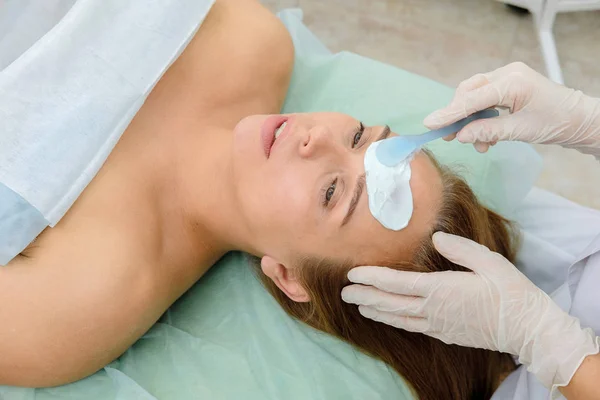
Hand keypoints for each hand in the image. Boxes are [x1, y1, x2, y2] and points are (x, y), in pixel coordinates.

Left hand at [341, 232, 598, 390]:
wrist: (527, 329)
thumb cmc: (510, 292)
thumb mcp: (488, 262)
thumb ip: (460, 248)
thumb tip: (436, 237)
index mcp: (440, 289)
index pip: (396, 282)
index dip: (372, 277)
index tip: (352, 273)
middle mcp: (433, 310)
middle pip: (390, 303)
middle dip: (364, 296)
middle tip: (344, 292)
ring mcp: (438, 325)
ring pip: (397, 319)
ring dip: (375, 311)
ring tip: (358, 304)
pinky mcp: (445, 335)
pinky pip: (411, 327)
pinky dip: (394, 321)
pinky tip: (387, 317)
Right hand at [424, 62, 599, 154]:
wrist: (578, 119)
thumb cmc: (555, 123)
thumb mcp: (520, 131)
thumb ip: (488, 131)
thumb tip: (461, 135)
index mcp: (513, 81)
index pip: (473, 98)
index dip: (450, 113)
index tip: (430, 124)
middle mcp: (507, 74)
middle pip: (469, 92)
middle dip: (458, 115)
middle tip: (450, 137)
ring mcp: (507, 77)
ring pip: (474, 96)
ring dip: (471, 120)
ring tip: (478, 143)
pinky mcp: (508, 85)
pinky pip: (484, 99)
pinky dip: (480, 117)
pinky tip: (486, 136)